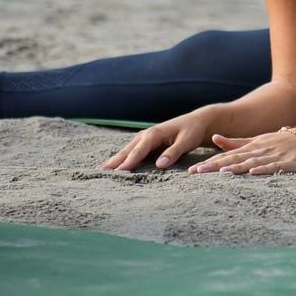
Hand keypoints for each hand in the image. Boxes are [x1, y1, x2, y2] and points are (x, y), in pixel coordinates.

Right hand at [100, 108, 215, 171]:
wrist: (195, 122)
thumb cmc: (191, 131)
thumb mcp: (186, 141)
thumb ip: (173, 152)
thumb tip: (160, 165)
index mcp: (154, 134)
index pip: (138, 151)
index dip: (128, 162)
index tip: (118, 173)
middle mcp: (145, 135)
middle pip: (127, 150)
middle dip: (113, 162)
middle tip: (99, 174)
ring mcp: (144, 138)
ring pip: (126, 151)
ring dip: (114, 161)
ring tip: (100, 172)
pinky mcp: (145, 143)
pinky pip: (131, 152)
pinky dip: (121, 159)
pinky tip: (114, 167)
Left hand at [188, 129, 295, 174]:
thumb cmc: (280, 142)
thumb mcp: (256, 140)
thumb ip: (235, 142)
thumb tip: (214, 138)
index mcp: (250, 147)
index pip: (226, 156)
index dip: (210, 163)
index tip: (192, 171)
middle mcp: (258, 151)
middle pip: (234, 160)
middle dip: (215, 166)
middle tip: (197, 173)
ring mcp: (272, 156)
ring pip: (251, 162)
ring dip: (236, 168)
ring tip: (221, 173)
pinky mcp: (287, 163)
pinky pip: (274, 166)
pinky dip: (263, 169)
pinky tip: (253, 172)